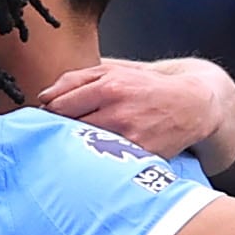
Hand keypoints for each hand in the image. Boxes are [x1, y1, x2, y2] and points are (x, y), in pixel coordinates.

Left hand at [36, 56, 234, 162]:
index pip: (59, 106)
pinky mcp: (140, 157)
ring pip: (85, 148)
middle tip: (59, 135)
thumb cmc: (146, 87)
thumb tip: (43, 97)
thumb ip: (75, 79)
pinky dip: (98, 162)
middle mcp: (118, 112)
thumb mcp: (113, 71)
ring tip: (81, 145)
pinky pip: (107, 163)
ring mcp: (130, 137)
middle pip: (68, 129)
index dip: (49, 115)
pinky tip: (100, 157)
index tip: (48, 120)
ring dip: (76, 149)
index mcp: (108, 86)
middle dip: (58, 133)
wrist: (191, 105)